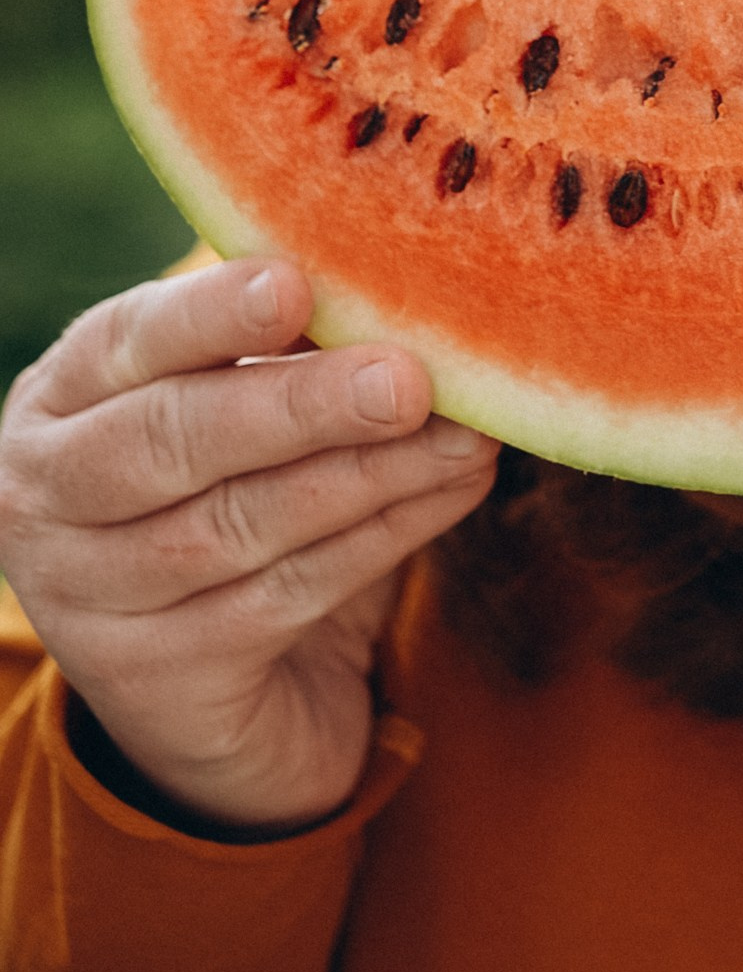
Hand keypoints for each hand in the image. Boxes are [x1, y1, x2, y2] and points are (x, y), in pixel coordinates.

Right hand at [0, 257, 497, 829]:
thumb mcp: (237, 409)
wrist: (219, 685)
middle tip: (408, 381)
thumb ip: (288, 351)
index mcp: (62, 397)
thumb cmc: (232, 490)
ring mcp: (87, 597)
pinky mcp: (155, 678)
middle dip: (299, 406)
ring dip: (368, 475)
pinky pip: (283, 596)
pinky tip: (450, 493)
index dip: (210, 314)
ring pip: (239, 524)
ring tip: (465, 437)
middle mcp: (47, 494)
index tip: (296, 286)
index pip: (128, 341)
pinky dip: (381, 539)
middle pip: (172, 440)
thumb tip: (397, 291)